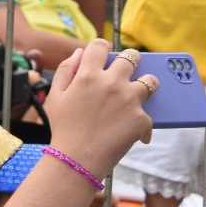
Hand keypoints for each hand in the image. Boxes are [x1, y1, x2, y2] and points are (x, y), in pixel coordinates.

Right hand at [43, 40, 153, 180]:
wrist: (76, 160)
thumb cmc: (63, 128)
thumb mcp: (55, 96)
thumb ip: (66, 69)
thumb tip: (80, 53)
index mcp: (88, 74)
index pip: (100, 45)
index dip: (103, 46)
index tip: (106, 53)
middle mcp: (111, 82)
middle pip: (132, 57)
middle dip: (131, 59)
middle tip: (128, 69)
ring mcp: (129, 100)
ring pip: (150, 81)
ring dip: (145, 84)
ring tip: (138, 93)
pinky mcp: (141, 119)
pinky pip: (148, 113)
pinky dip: (140, 121)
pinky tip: (130, 130)